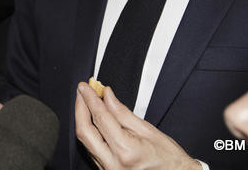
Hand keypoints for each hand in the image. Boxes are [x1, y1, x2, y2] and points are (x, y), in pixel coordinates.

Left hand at [75, 83, 201, 169]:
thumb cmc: (167, 157)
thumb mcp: (148, 130)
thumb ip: (122, 113)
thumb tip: (106, 96)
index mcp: (126, 150)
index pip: (101, 119)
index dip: (90, 99)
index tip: (85, 86)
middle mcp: (113, 164)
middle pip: (85, 132)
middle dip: (80, 108)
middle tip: (82, 91)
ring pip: (86, 142)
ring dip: (84, 119)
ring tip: (87, 101)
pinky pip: (92, 150)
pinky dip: (90, 132)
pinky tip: (93, 120)